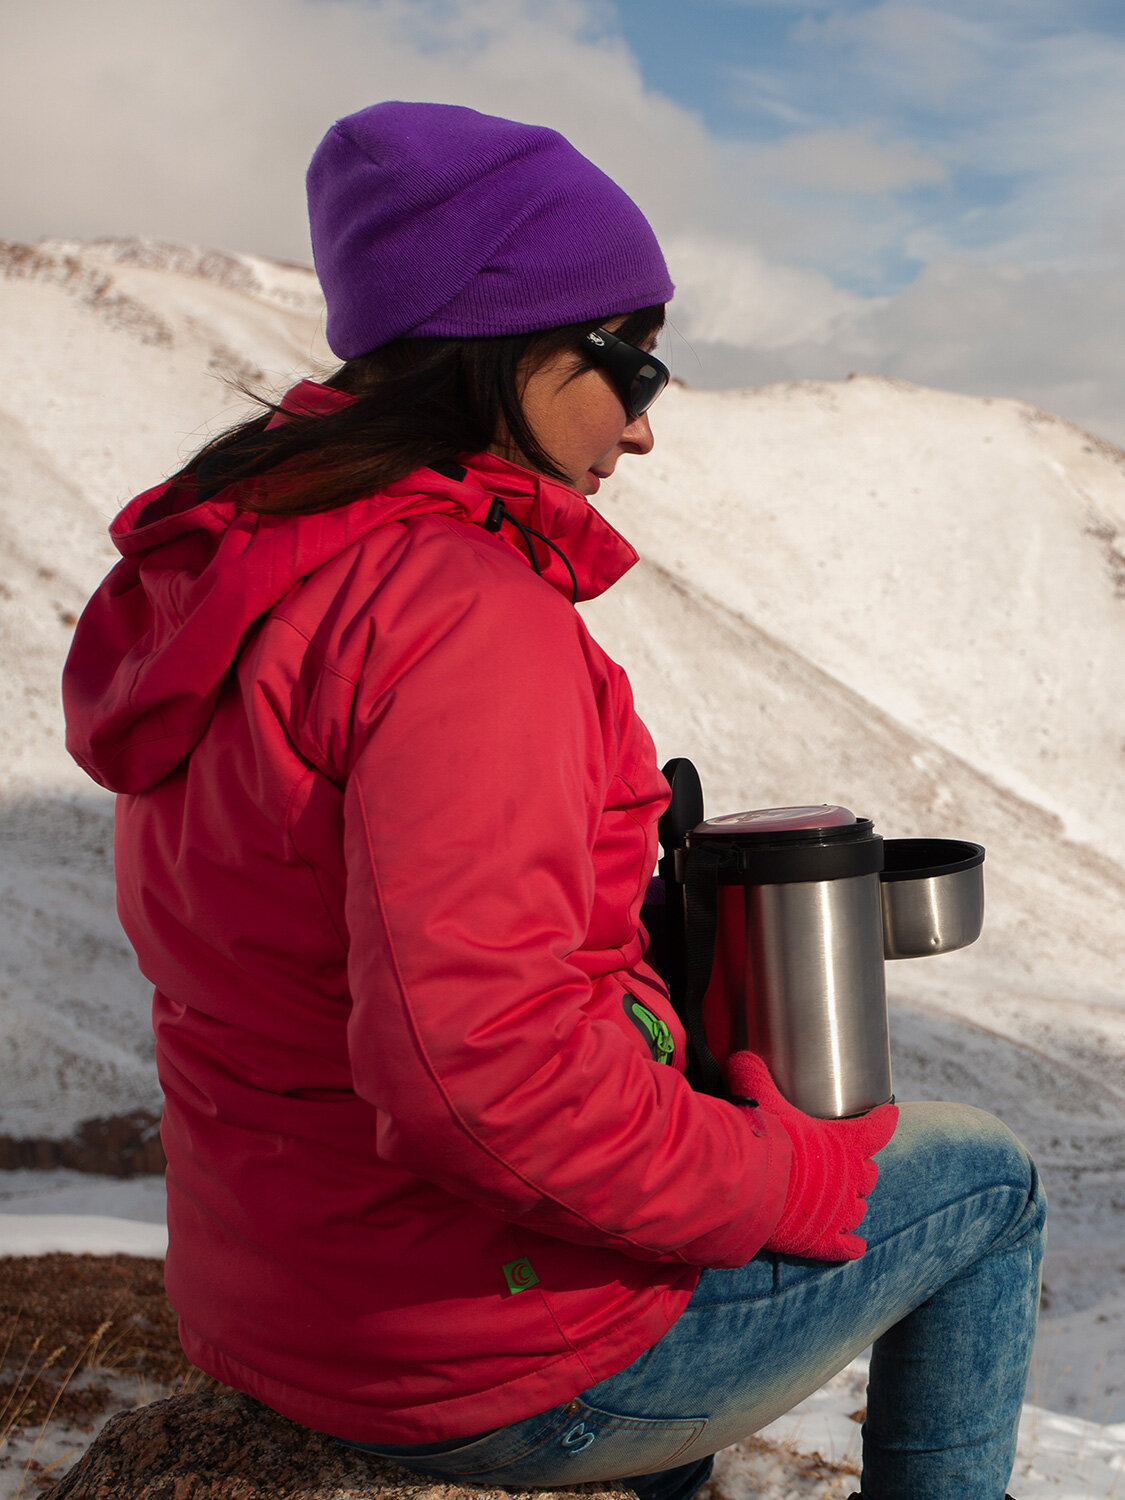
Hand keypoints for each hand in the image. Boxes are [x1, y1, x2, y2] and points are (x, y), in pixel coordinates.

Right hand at [726, 1051, 897, 1261]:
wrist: (752, 1190)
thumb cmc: (763, 1141)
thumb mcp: (759, 1097)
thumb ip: (753, 1074)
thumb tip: (741, 1056)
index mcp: (846, 1142)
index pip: (878, 1128)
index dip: (884, 1119)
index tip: (890, 1113)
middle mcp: (852, 1178)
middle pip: (869, 1173)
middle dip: (859, 1168)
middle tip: (841, 1163)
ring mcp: (841, 1213)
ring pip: (859, 1209)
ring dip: (851, 1203)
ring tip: (836, 1200)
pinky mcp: (825, 1242)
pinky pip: (848, 1247)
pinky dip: (850, 1245)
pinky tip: (851, 1245)